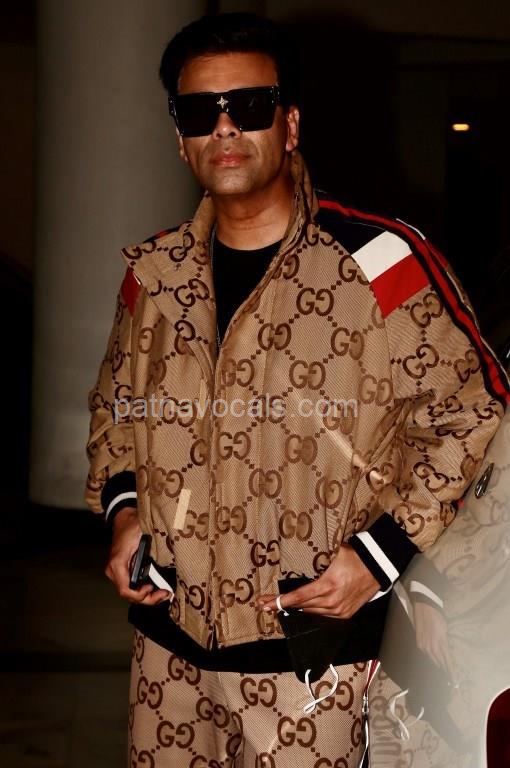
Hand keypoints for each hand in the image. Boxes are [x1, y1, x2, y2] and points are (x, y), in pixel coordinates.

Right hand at [104, 506, 170, 604]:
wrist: (124, 518)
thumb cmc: (131, 525)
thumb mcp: (141, 535)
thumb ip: (146, 551)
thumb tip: (160, 567)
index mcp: (117, 564)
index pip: (125, 590)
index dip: (140, 595)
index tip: (152, 587)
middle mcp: (114, 571)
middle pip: (129, 595)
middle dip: (147, 599)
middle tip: (164, 594)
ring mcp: (117, 572)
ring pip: (130, 593)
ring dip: (147, 596)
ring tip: (163, 593)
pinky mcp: (123, 571)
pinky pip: (132, 586)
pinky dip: (143, 590)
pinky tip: (156, 588)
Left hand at [257, 543, 380, 617]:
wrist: (377, 567)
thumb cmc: (355, 557)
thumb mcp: (333, 553)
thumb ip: (316, 559)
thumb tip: (297, 555)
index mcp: (327, 586)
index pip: (298, 597)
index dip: (279, 602)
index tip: (264, 603)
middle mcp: (331, 601)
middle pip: (301, 607)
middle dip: (282, 605)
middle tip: (265, 603)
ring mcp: (339, 610)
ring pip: (311, 612)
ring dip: (297, 609)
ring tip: (282, 604)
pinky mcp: (345, 614)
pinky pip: (323, 616)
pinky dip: (313, 611)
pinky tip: (303, 607)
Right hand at [413, 600, 454, 680]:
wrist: (424, 608)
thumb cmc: (437, 618)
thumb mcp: (445, 630)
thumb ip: (445, 642)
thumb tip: (446, 650)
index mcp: (441, 644)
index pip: (447, 662)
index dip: (451, 672)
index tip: (454, 681)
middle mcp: (431, 647)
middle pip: (439, 663)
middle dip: (444, 670)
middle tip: (449, 677)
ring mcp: (424, 646)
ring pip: (432, 659)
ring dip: (438, 664)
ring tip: (443, 671)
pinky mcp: (419, 643)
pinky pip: (426, 654)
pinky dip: (431, 657)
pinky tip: (434, 659)